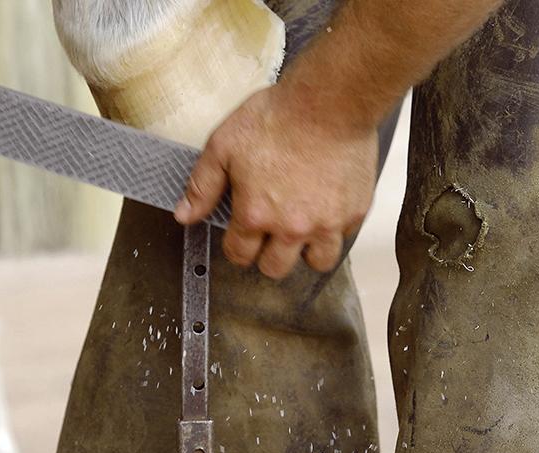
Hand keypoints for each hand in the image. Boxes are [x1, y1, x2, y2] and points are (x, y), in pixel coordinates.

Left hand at [175, 84, 378, 279]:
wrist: (330, 98)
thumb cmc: (278, 115)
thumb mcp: (224, 145)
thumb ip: (203, 186)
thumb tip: (184, 216)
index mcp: (256, 215)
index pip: (239, 255)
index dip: (237, 247)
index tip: (242, 236)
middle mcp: (291, 228)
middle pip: (275, 268)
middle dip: (269, 255)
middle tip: (271, 234)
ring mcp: (326, 223)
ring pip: (317, 262)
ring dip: (307, 251)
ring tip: (303, 230)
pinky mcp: (354, 212)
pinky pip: (344, 235)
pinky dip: (335, 227)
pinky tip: (327, 206)